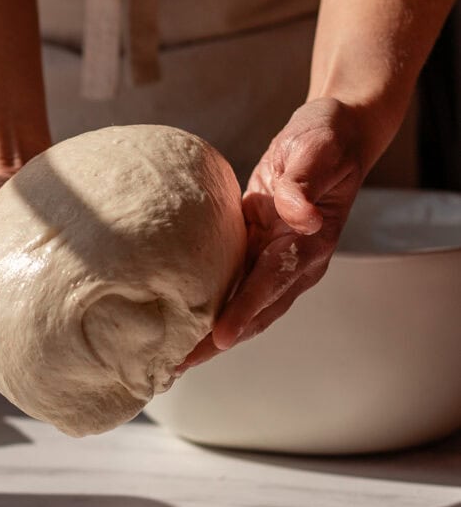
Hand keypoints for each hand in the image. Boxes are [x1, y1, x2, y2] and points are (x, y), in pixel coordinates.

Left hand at [178, 98, 369, 370]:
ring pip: (243, 309)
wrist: (335, 137)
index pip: (272, 283)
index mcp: (310, 243)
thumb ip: (304, 182)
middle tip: (174, 369)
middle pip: (254, 313)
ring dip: (210, 337)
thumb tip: (299, 215)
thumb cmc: (326, 141)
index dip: (246, 310)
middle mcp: (295, 261)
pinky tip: (182, 322)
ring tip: (171, 361)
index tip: (220, 337)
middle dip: (216, 343)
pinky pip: (235, 288)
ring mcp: (277, 260)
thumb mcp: (317, 151)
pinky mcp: (259, 251)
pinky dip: (211, 309)